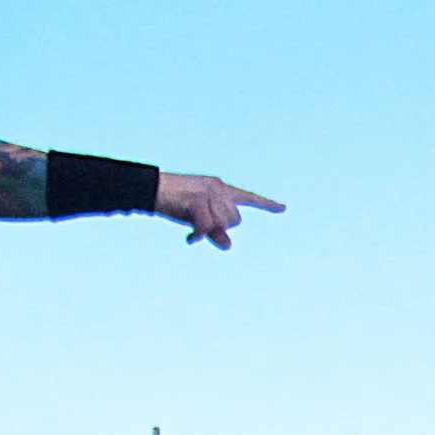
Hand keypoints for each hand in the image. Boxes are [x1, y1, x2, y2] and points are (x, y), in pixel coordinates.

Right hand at [154, 172, 282, 249]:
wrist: (152, 188)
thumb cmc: (174, 203)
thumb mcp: (197, 218)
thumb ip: (215, 232)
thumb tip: (229, 246)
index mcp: (221, 188)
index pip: (248, 197)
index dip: (266, 204)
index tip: (283, 208)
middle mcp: (219, 188)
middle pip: (235, 220)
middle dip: (219, 227)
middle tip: (198, 222)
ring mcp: (209, 193)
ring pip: (223, 224)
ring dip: (207, 230)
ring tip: (190, 223)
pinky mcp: (198, 199)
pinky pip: (207, 227)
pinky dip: (198, 236)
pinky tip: (189, 238)